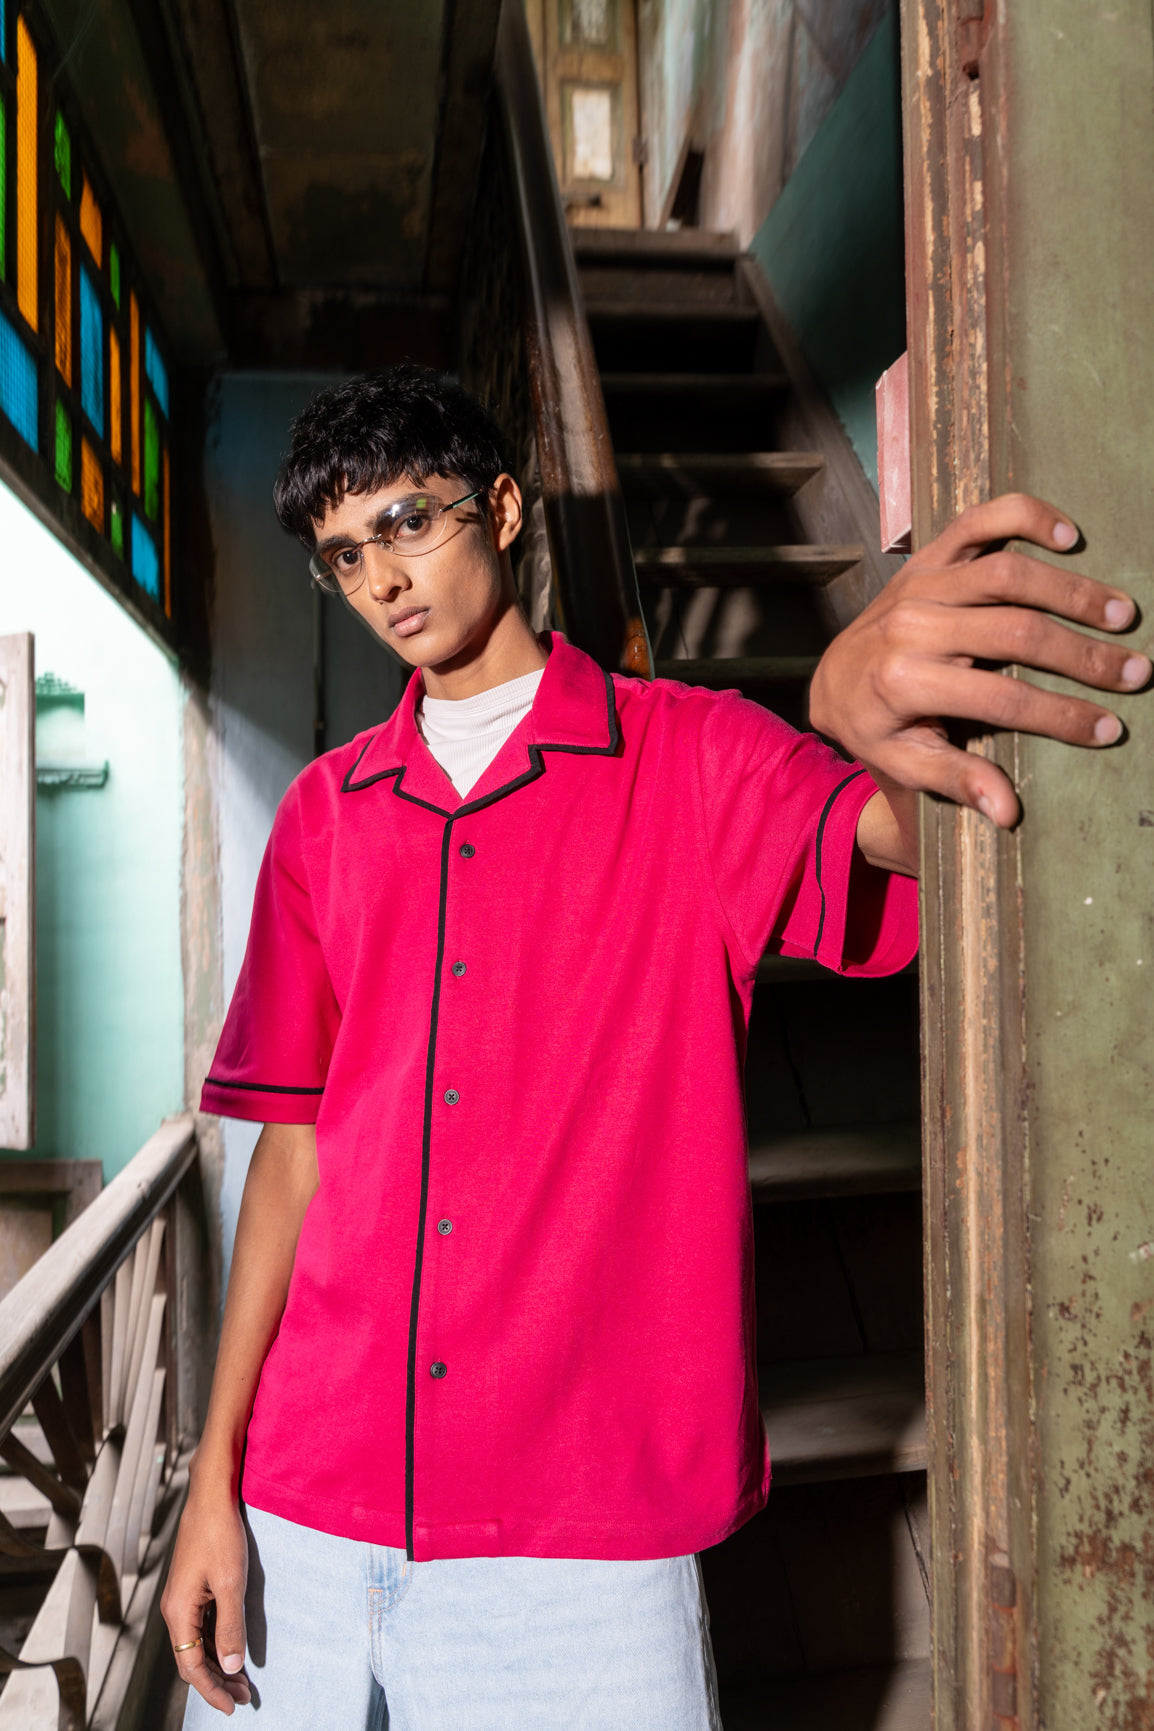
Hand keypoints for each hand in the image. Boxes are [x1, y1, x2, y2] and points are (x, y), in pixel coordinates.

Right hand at [161, 1474, 250, 1714]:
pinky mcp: (192, 1587)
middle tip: (244, 1697)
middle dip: (216, 1681)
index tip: (233, 1706)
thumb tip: (231, 1666)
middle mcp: (174, 1609)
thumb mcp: (231, 1582)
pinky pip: (200, 1627)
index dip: (212, 1690)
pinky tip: (232, 1648)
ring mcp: (182, 1598)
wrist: (212, 1494)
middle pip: (191, 1659)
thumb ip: (230, 1626)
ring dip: (217, 1663)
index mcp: (178, 1611)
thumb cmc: (220, 1532)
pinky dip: (216, 1643)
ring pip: (196, 1644)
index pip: (191, 1666)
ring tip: (242, 1680)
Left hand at [809, 493, 1149, 825]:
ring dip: (1072, 590)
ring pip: (1008, 572)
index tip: (1110, 727)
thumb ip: (955, 781)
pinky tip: (1070, 536)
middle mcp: (912, 625)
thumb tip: (1007, 811)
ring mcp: (921, 583)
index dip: (1061, 716)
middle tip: (1136, 672)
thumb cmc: (877, 725)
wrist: (831, 677)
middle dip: (1083, 655)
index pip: (1001, 699)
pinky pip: (980, 520)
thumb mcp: (905, 763)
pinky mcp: (928, 556)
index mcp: (904, 681)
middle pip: (1016, 632)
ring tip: (1122, 614)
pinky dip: (1026, 516)